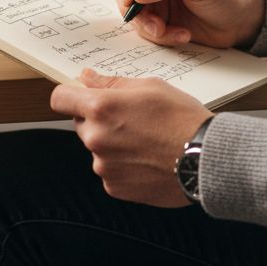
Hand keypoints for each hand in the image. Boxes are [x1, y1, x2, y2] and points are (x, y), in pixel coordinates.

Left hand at [51, 68, 212, 207]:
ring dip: (113, 144)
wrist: (207, 158)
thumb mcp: (150, 86)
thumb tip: (87, 78)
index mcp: (100, 108)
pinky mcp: (114, 187)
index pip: (60, 99)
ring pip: (98, 149)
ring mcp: (103, 166)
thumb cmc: (183, 118)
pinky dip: (124, 166)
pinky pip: (110, 171)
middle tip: (132, 119)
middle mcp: (95, 138)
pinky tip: (148, 161)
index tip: (80, 97)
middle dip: (99, 120)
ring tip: (147, 142)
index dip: (70, 96)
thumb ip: (111, 83)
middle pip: (82, 124)